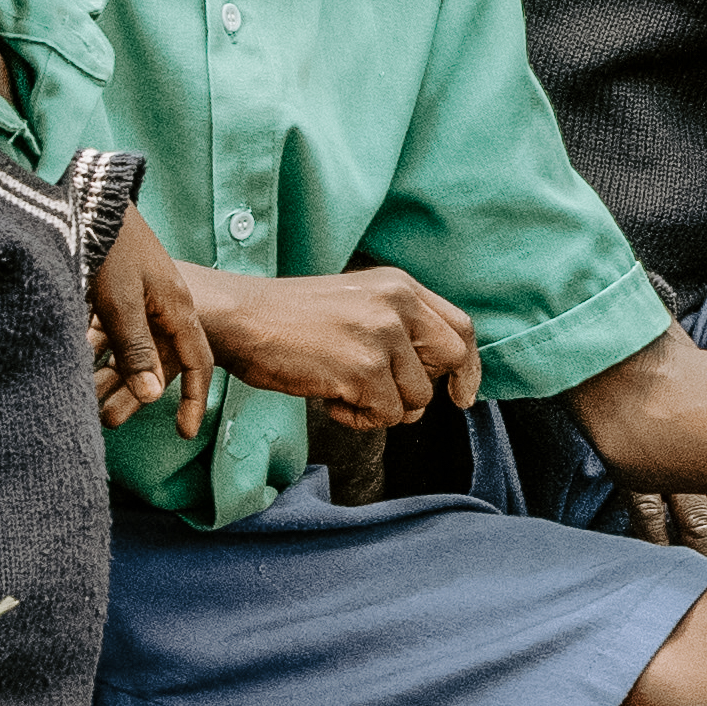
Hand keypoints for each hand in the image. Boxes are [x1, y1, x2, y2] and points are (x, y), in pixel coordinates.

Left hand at [87, 204, 214, 435]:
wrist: (91, 199)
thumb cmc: (110, 248)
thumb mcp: (121, 304)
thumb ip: (137, 350)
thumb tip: (154, 397)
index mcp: (177, 307)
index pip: (197, 361)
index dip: (195, 399)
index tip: (185, 432)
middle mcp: (163, 305)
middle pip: (157, 360)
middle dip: (134, 394)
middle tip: (109, 422)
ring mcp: (140, 298)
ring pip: (129, 349)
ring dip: (109, 376)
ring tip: (86, 401)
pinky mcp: (116, 292)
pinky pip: (111, 332)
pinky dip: (96, 352)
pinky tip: (76, 363)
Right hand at [174, 263, 480, 431]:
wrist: (239, 319)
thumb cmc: (290, 321)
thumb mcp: (358, 305)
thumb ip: (398, 327)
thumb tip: (436, 376)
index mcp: (400, 286)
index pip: (461, 328)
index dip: (467, 367)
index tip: (462, 395)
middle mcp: (399, 305)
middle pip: (450, 361)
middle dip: (425, 390)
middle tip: (387, 401)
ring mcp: (382, 335)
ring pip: (417, 398)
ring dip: (382, 408)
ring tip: (342, 391)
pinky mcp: (363, 369)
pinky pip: (386, 415)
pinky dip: (360, 419)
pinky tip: (331, 400)